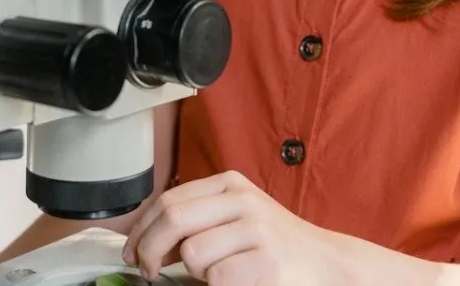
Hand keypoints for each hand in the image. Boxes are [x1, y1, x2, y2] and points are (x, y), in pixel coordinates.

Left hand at [122, 170, 339, 284]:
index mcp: (230, 184)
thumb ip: (197, 218)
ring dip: (194, 273)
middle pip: (173, 220)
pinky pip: (217, 279)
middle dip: (149, 251)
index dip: (141, 229)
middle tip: (148, 271)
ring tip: (216, 273)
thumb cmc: (273, 244)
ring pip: (193, 253)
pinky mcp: (267, 262)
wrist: (327, 264)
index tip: (131, 252)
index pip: (168, 200)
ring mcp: (257, 230)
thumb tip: (142, 240)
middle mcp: (243, 200)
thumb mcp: (237, 216)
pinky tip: (237, 282)